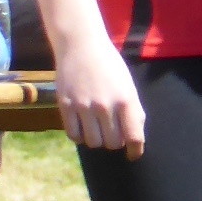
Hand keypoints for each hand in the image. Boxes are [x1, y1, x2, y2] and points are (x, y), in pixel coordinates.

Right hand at [53, 30, 147, 157]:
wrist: (81, 46)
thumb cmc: (109, 66)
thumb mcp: (128, 86)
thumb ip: (134, 111)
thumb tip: (135, 138)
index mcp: (126, 100)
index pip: (134, 137)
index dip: (135, 150)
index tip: (133, 154)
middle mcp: (105, 105)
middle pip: (112, 143)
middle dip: (115, 142)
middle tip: (113, 133)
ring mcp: (83, 106)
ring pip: (93, 142)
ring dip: (97, 139)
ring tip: (97, 128)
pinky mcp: (65, 105)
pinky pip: (73, 135)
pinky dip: (79, 136)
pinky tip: (83, 127)